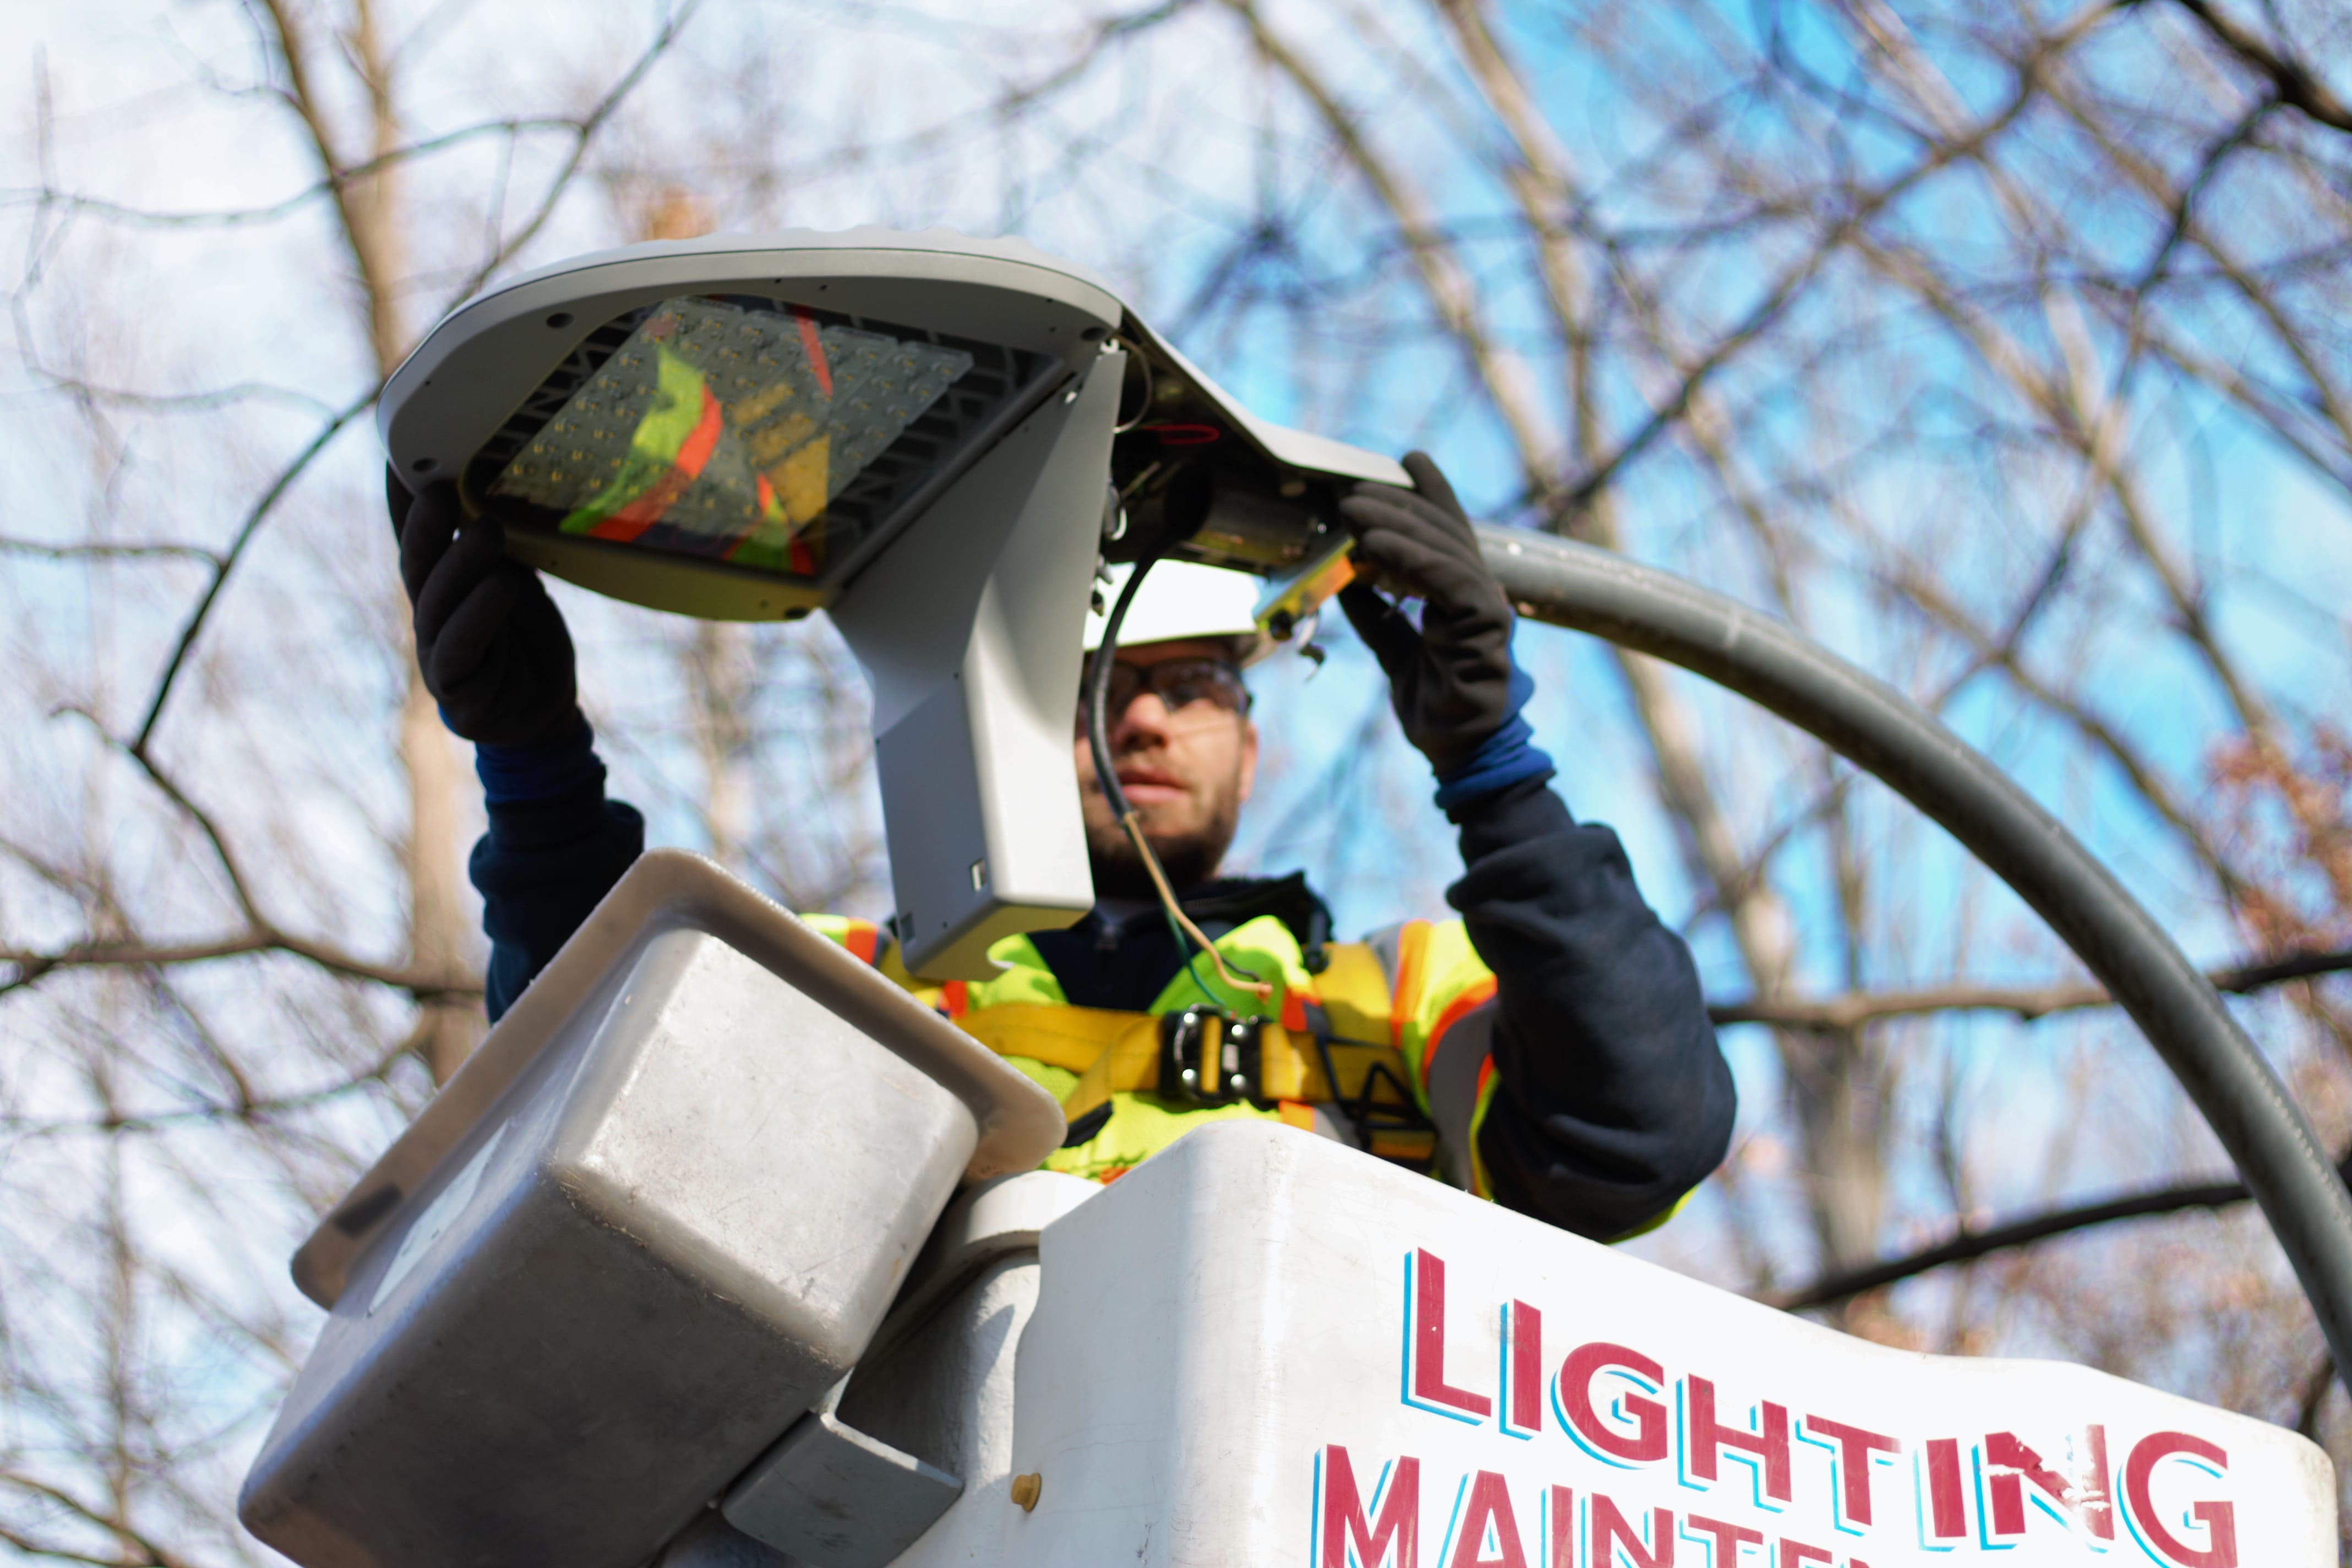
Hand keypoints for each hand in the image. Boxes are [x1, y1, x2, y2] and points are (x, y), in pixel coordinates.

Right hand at [388, 468, 579, 747]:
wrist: (540, 709)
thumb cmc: (523, 635)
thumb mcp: (516, 577)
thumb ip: (502, 542)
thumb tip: (502, 483)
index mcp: (439, 581)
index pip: (411, 533)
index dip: (400, 495)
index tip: (397, 450)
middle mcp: (429, 612)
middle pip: (416, 562)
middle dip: (423, 523)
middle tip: (439, 485)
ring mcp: (436, 651)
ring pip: (436, 602)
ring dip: (460, 562)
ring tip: (487, 528)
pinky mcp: (456, 688)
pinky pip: (460, 647)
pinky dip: (478, 614)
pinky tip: (500, 586)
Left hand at [1335, 452, 1515, 776]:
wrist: (1460, 753)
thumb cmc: (1435, 704)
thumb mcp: (1394, 649)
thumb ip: (1376, 613)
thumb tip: (1345, 575)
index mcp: (1462, 594)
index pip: (1447, 530)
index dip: (1429, 492)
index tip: (1406, 460)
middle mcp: (1480, 591)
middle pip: (1441, 530)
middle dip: (1396, 503)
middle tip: (1350, 490)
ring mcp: (1487, 604)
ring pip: (1442, 547)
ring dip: (1393, 523)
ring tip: (1351, 510)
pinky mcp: (1487, 623)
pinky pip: (1447, 579)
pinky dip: (1409, 558)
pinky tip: (1373, 546)